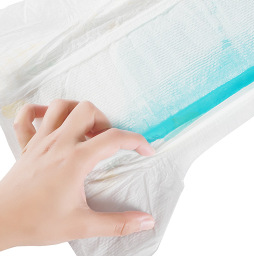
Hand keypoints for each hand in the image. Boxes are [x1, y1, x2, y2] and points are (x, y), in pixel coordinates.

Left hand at [0, 100, 154, 249]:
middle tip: (107, 140)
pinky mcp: (27, 145)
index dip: (136, 141)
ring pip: (61, 106)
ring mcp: (41, 141)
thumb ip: (117, 223)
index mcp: (75, 160)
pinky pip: (28, 116)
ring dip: (78, 111)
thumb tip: (146, 222)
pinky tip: (51, 120)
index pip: (114, 138)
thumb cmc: (36, 222)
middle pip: (87, 110)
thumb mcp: (81, 226)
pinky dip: (40, 111)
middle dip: (104, 120)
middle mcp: (59, 143)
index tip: (146, 150)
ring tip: (86, 128)